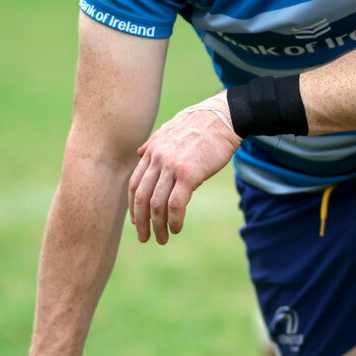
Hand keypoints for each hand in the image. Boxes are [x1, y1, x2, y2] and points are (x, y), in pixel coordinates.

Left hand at [128, 91, 241, 243]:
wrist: (222, 117)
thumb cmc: (200, 124)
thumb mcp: (170, 129)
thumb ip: (153, 143)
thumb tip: (139, 152)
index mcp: (151, 151)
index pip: (134, 184)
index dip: (133, 206)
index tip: (136, 221)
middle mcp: (157, 159)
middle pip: (141, 197)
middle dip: (140, 222)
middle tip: (144, 237)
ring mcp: (172, 167)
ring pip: (156, 204)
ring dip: (158, 226)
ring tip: (162, 238)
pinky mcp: (189, 174)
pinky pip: (176, 204)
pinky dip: (174, 220)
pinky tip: (176, 228)